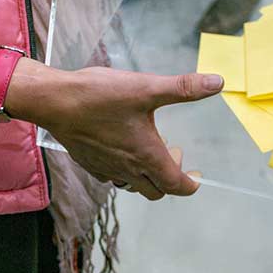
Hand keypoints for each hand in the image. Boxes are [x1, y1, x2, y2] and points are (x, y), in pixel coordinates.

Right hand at [23, 67, 222, 200]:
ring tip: (149, 145)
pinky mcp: (89, 162)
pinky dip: (125, 169)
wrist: (55, 101)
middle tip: (172, 149)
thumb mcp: (147, 87)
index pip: (175, 184)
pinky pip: (113, 177)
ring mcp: (106, 168)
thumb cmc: (100, 96)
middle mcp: (127, 169)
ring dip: (148, 174)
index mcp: (146, 155)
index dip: (191, 184)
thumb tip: (217, 83)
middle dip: (170, 176)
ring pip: (134, 186)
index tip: (199, 177)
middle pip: (156, 190)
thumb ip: (183, 87)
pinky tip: (123, 146)